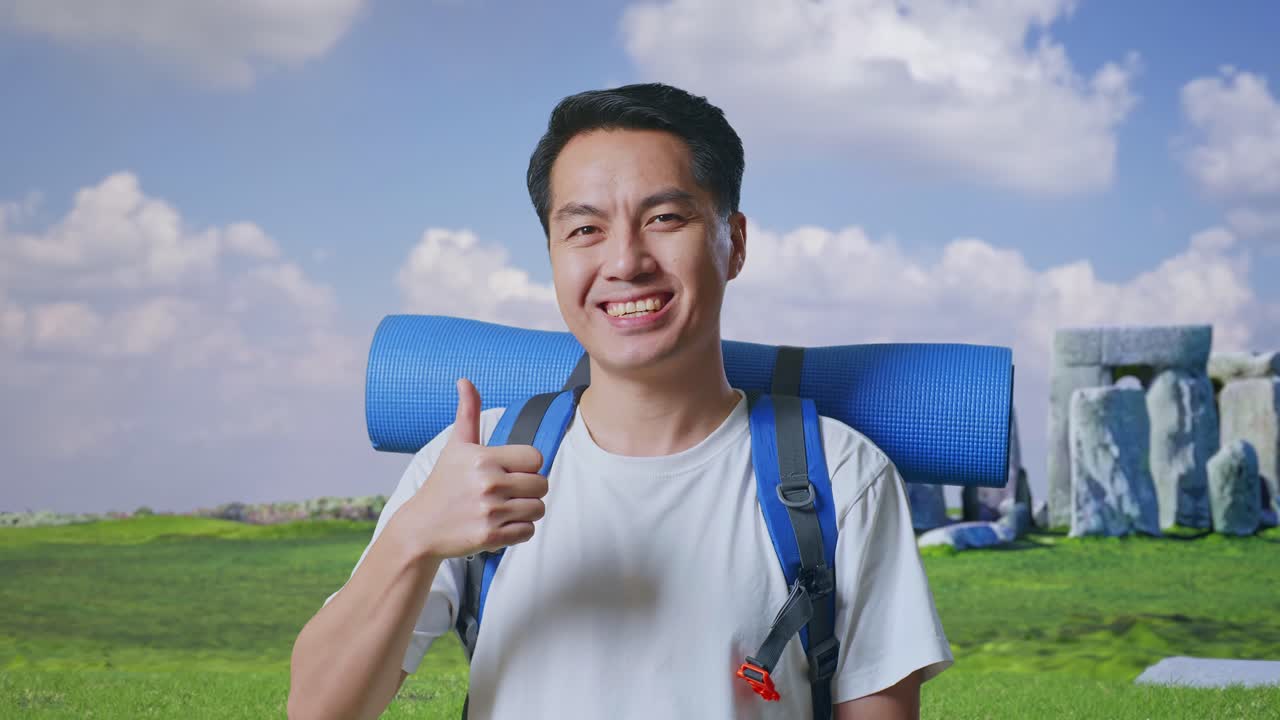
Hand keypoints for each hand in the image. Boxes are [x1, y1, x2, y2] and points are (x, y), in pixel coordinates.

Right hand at [397, 378, 547, 560]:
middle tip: (507, 492)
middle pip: (542, 485)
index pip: (536, 458)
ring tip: (503, 509)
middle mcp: (488, 484)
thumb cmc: (443, 484)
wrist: (421, 527)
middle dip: (529, 490)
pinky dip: (519, 530)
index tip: (509, 471)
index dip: (527, 466)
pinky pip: (528, 532)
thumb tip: (465, 380)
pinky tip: (500, 524)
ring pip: (538, 509)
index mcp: (483, 458)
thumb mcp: (456, 446)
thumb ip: (468, 413)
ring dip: (525, 511)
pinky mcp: (491, 537)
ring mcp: (490, 512)